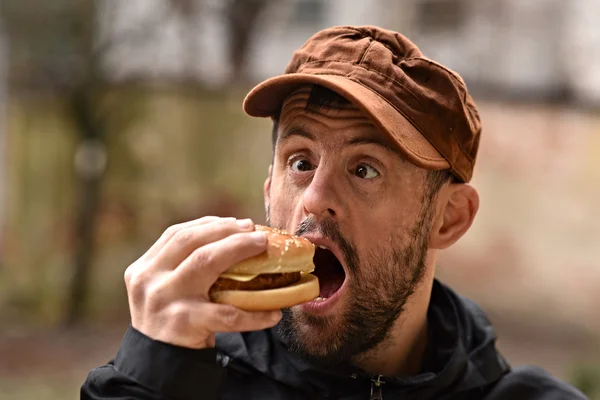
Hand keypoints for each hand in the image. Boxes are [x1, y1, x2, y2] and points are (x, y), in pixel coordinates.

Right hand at [124, 216, 281, 348]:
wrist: (158, 366)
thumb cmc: (171, 320)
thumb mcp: (164, 289)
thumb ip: (183, 266)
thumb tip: (235, 237)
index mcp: (145, 268)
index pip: (177, 234)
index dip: (209, 224)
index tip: (236, 222)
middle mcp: (150, 280)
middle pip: (192, 242)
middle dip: (227, 231)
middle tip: (255, 231)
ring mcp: (166, 300)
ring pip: (205, 262)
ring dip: (238, 249)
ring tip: (263, 247)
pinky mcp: (184, 323)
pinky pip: (227, 314)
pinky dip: (254, 314)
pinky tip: (273, 313)